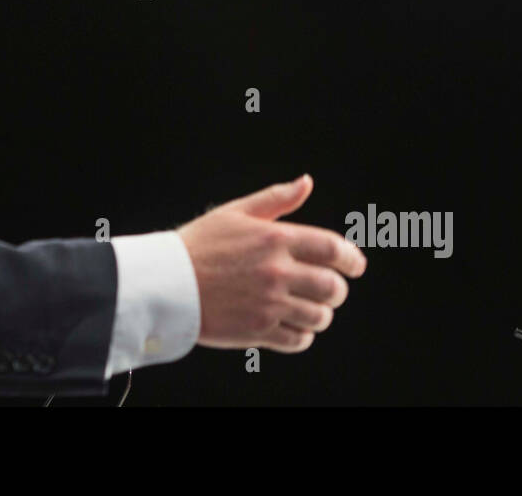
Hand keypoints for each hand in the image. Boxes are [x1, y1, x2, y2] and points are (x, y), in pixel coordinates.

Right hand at [175, 174, 365, 352]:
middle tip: (331, 290)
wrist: (167, 282)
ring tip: (309, 309)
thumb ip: (276, 198)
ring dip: (321, 314)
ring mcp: (268, 303)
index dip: (351, 259)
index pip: (332, 249)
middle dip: (337, 290)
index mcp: (275, 238)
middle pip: (331, 287)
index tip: (355, 266)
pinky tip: (292, 326)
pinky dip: (302, 335)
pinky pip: (298, 340)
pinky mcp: (258, 330)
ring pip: (318, 316)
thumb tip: (306, 182)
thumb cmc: (200, 244)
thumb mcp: (236, 212)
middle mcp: (276, 271)